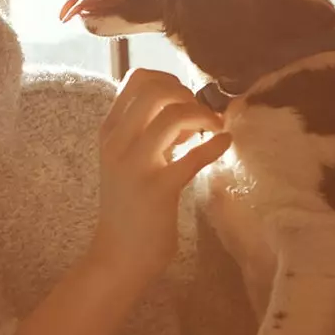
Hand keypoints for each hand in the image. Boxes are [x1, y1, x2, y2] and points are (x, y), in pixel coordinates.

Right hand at [91, 68, 230, 280]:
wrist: (119, 255)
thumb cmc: (128, 207)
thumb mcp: (127, 161)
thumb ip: (148, 133)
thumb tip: (184, 109)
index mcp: (109, 132)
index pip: (135, 79)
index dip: (169, 80)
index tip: (185, 100)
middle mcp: (117, 142)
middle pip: (155, 89)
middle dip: (187, 95)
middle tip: (201, 116)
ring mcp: (136, 165)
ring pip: (174, 115)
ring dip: (204, 116)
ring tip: (214, 129)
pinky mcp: (158, 188)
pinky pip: (194, 155)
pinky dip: (216, 145)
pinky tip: (225, 144)